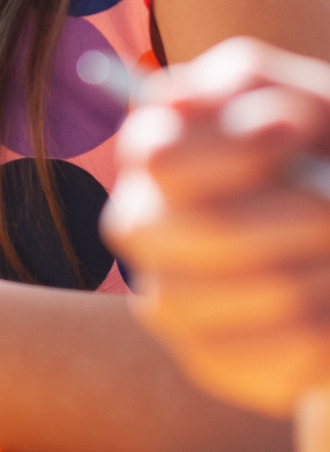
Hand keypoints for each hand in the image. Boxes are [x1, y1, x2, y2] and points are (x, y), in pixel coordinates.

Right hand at [102, 38, 329, 415]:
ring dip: (328, 268)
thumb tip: (202, 105)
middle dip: (300, 216)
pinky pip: (290, 353)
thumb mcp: (303, 100)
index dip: (237, 148)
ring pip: (267, 292)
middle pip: (210, 231)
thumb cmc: (316, 153)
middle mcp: (142, 226)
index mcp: (151, 152)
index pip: (161, 156)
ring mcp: (170, 302)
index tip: (296, 137)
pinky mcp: (212, 364)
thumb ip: (257, 87)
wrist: (329, 232)